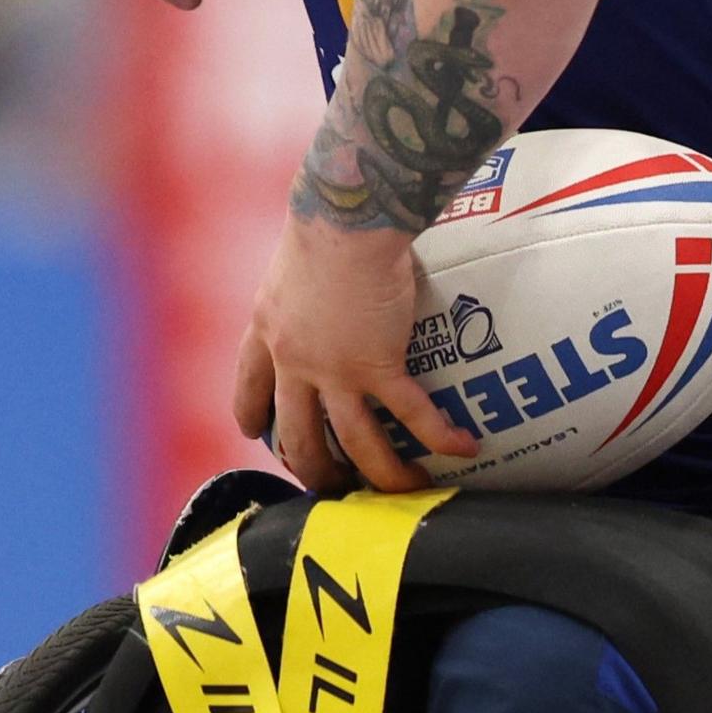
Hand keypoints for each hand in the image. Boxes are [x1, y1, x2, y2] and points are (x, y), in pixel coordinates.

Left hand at [230, 218, 479, 492]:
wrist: (347, 222)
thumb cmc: (325, 223)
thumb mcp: (291, 261)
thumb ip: (299, 287)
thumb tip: (322, 273)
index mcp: (265, 332)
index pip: (248, 391)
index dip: (255, 421)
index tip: (262, 438)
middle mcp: (293, 362)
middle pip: (296, 434)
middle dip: (315, 469)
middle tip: (335, 486)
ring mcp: (334, 370)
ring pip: (353, 441)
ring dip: (380, 473)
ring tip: (402, 490)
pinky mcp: (378, 365)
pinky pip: (410, 414)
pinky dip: (438, 436)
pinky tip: (463, 448)